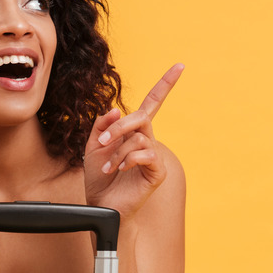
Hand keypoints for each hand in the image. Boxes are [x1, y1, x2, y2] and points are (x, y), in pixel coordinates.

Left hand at [84, 64, 182, 219]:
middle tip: (102, 141)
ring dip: (118, 150)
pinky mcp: (157, 172)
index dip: (165, 84)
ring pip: (140, 137)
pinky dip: (128, 160)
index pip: (153, 103)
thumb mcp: (93, 146)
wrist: (102, 206)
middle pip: (142, 117)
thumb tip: (117, 110)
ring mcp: (154, 156)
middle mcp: (148, 141)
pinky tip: (119, 171)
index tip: (180, 66)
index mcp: (135, 132)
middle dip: (119, 127)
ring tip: (108, 166)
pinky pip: (146, 155)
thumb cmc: (99, 179)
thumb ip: (102, 125)